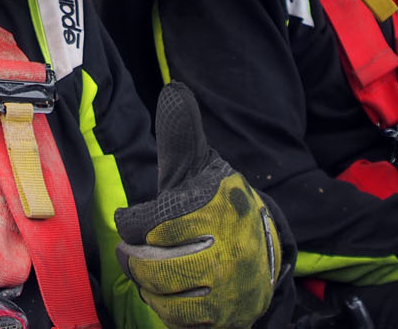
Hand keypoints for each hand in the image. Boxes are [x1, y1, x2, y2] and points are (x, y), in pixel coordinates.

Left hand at [114, 83, 281, 326]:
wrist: (267, 249)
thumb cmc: (219, 204)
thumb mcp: (202, 169)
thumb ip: (182, 137)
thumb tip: (174, 91)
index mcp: (216, 207)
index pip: (151, 224)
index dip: (133, 224)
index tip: (133, 221)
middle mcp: (226, 248)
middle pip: (154, 265)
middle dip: (134, 260)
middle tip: (130, 252)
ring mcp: (228, 286)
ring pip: (163, 294)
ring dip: (147, 284)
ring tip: (149, 269)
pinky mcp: (226, 315)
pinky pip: (177, 319)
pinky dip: (164, 306)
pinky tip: (166, 291)